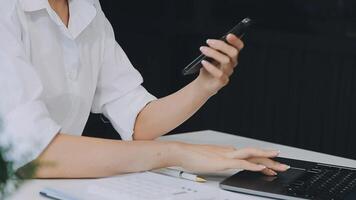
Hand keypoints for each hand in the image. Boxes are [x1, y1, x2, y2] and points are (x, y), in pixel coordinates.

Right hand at [174, 143, 289, 174]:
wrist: (182, 152)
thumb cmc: (193, 156)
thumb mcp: (211, 160)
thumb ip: (222, 161)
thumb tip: (230, 164)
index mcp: (229, 152)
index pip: (251, 155)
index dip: (264, 160)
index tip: (274, 166)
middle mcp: (231, 151)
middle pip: (255, 154)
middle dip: (271, 160)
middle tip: (285, 165)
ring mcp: (227, 155)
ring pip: (252, 155)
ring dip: (267, 159)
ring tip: (279, 164)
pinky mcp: (222, 161)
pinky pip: (241, 163)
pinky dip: (252, 165)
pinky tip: (260, 167)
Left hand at [195, 34, 243, 95]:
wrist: (203, 84)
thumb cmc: (208, 68)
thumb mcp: (211, 55)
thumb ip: (215, 49)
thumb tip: (213, 42)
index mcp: (231, 56)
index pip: (238, 47)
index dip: (236, 41)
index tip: (228, 35)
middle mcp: (232, 64)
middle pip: (233, 52)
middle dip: (221, 45)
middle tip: (209, 41)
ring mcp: (228, 73)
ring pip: (225, 61)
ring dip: (213, 53)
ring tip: (203, 49)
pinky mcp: (223, 81)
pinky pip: (219, 73)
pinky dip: (210, 67)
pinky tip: (203, 62)